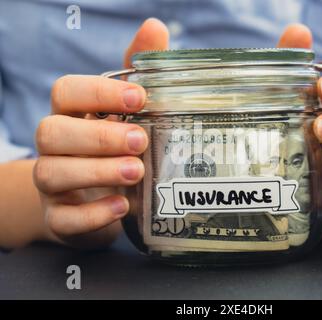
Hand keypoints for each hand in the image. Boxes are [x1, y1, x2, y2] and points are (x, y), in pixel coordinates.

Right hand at [33, 19, 169, 248]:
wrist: (93, 200)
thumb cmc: (113, 148)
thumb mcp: (125, 112)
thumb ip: (136, 73)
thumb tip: (156, 27)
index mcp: (73, 115)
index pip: (65, 92)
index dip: (98, 93)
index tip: (140, 98)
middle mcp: (56, 147)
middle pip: (52, 132)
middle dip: (97, 136)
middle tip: (140, 141)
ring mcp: (54, 185)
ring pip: (52, 173)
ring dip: (96, 172)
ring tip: (137, 172)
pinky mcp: (60, 218)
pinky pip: (63, 219)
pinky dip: (92, 214)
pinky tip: (122, 207)